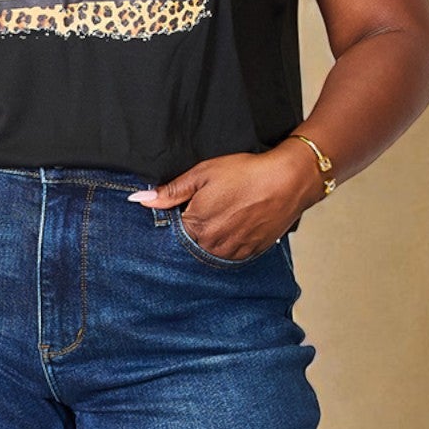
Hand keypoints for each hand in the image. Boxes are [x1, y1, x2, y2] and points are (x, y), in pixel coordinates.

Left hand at [128, 145, 322, 260]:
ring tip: (225, 215)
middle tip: (210, 208)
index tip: (184, 209)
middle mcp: (212, 246)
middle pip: (190, 244)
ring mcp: (232, 252)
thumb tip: (140, 199)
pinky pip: (230, 254)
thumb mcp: (203, 174)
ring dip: (210, 238)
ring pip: (210, 251)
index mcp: (196, 226)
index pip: (172, 233)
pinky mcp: (250, 253)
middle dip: (193, 230)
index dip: (175, 220)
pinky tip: (236, 224)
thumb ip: (170, 191)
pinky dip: (228, 243)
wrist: (288, 180)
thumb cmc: (246, 173)